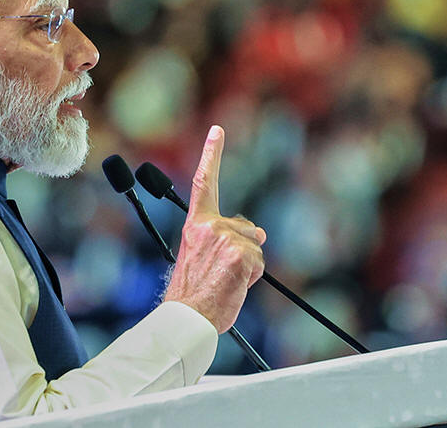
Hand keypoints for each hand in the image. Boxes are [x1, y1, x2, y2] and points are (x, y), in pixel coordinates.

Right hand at [164, 125, 265, 333]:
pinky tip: (233, 285)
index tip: (217, 131)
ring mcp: (225, 239)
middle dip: (245, 246)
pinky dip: (252, 276)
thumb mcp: (201, 256)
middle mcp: (208, 226)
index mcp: (195, 225)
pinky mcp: (240, 254)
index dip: (211, 155)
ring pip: (254, 246)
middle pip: (245, 228)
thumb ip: (224, 237)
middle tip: (223, 272)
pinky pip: (258, 262)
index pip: (202, 183)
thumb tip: (259, 232)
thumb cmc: (192, 290)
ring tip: (225, 280)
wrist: (186, 315)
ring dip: (248, 265)